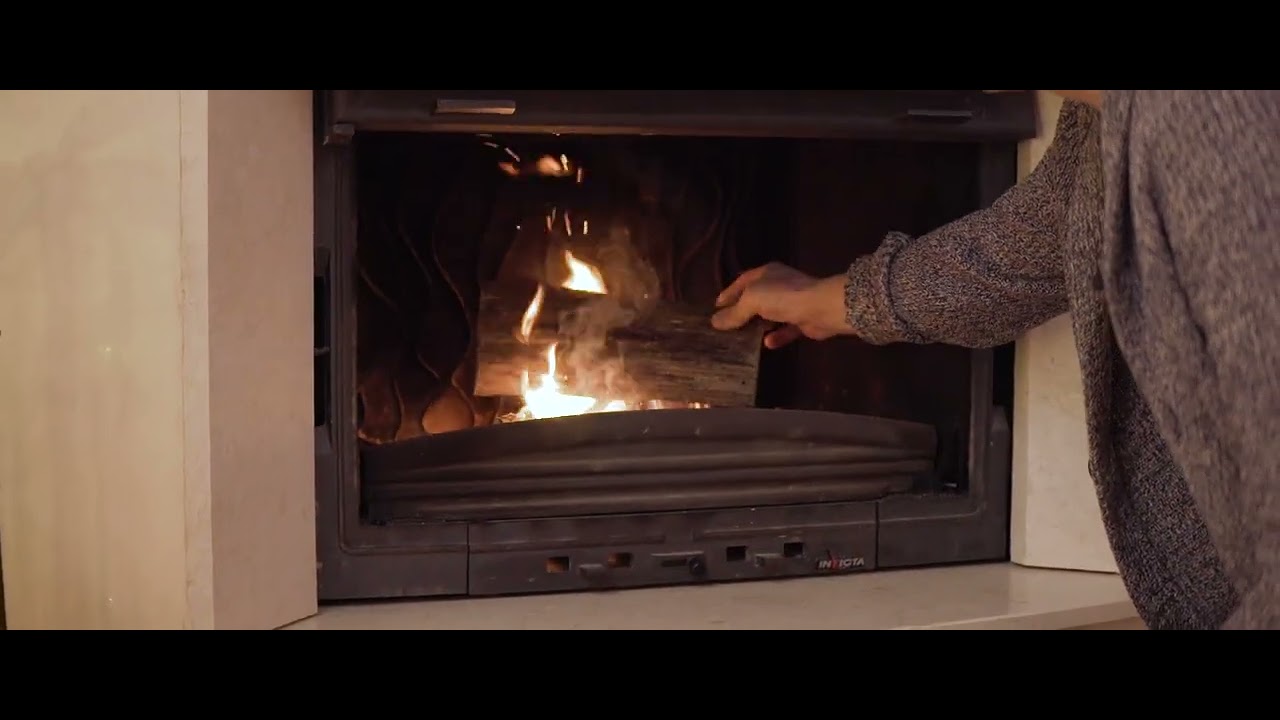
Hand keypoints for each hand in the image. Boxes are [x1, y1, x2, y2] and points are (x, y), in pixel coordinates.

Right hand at [710, 262, 853, 348]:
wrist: (821, 308)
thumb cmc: (783, 297)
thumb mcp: (752, 300)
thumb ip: (734, 312)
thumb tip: (715, 322)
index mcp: (766, 273)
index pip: (742, 281)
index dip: (728, 293)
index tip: (716, 307)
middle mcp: (779, 284)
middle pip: (756, 298)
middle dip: (742, 311)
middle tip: (726, 325)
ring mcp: (793, 302)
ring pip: (771, 314)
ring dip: (758, 325)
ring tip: (742, 338)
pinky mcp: (803, 320)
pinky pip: (786, 329)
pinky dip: (777, 336)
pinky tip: (767, 344)